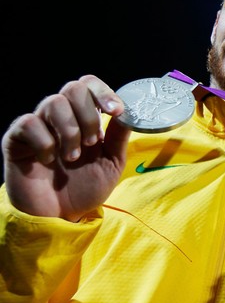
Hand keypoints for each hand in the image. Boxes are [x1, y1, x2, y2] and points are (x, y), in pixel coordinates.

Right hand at [2, 75, 130, 221]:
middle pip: (73, 88)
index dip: (103, 92)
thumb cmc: (85, 188)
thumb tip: (130, 111)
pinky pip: (28, 123)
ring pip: (53, 102)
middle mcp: (61, 117)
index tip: (116, 111)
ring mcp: (38, 126)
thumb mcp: (112, 163)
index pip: (89, 85)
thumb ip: (119, 137)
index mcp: (84, 118)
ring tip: (73, 157)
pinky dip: (44, 142)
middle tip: (93, 142)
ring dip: (70, 131)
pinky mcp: (15, 140)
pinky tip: (47, 160)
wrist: (61, 217)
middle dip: (89, 115)